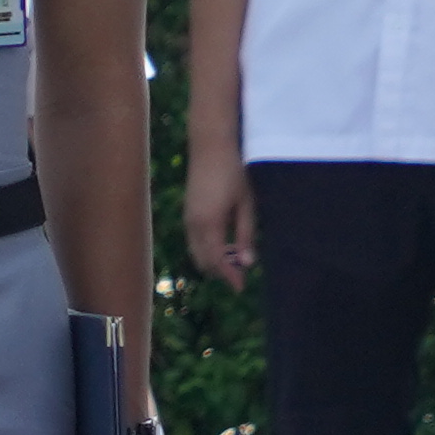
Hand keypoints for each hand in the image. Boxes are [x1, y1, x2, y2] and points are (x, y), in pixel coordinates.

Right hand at [183, 144, 257, 289]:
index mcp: (209, 224)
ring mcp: (187, 219)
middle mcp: (193, 225)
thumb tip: (247, 262)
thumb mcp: (246, 205)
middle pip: (204, 261)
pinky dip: (207, 249)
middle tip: (241, 273)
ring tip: (235, 258)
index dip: (229, 276)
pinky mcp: (188, 213)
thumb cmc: (233, 173)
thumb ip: (245, 234)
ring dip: (214, 260)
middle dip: (221, 271)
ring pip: (197, 252)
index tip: (241, 287)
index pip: (217, 261)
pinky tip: (224, 243)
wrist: (210, 147)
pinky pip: (194, 241)